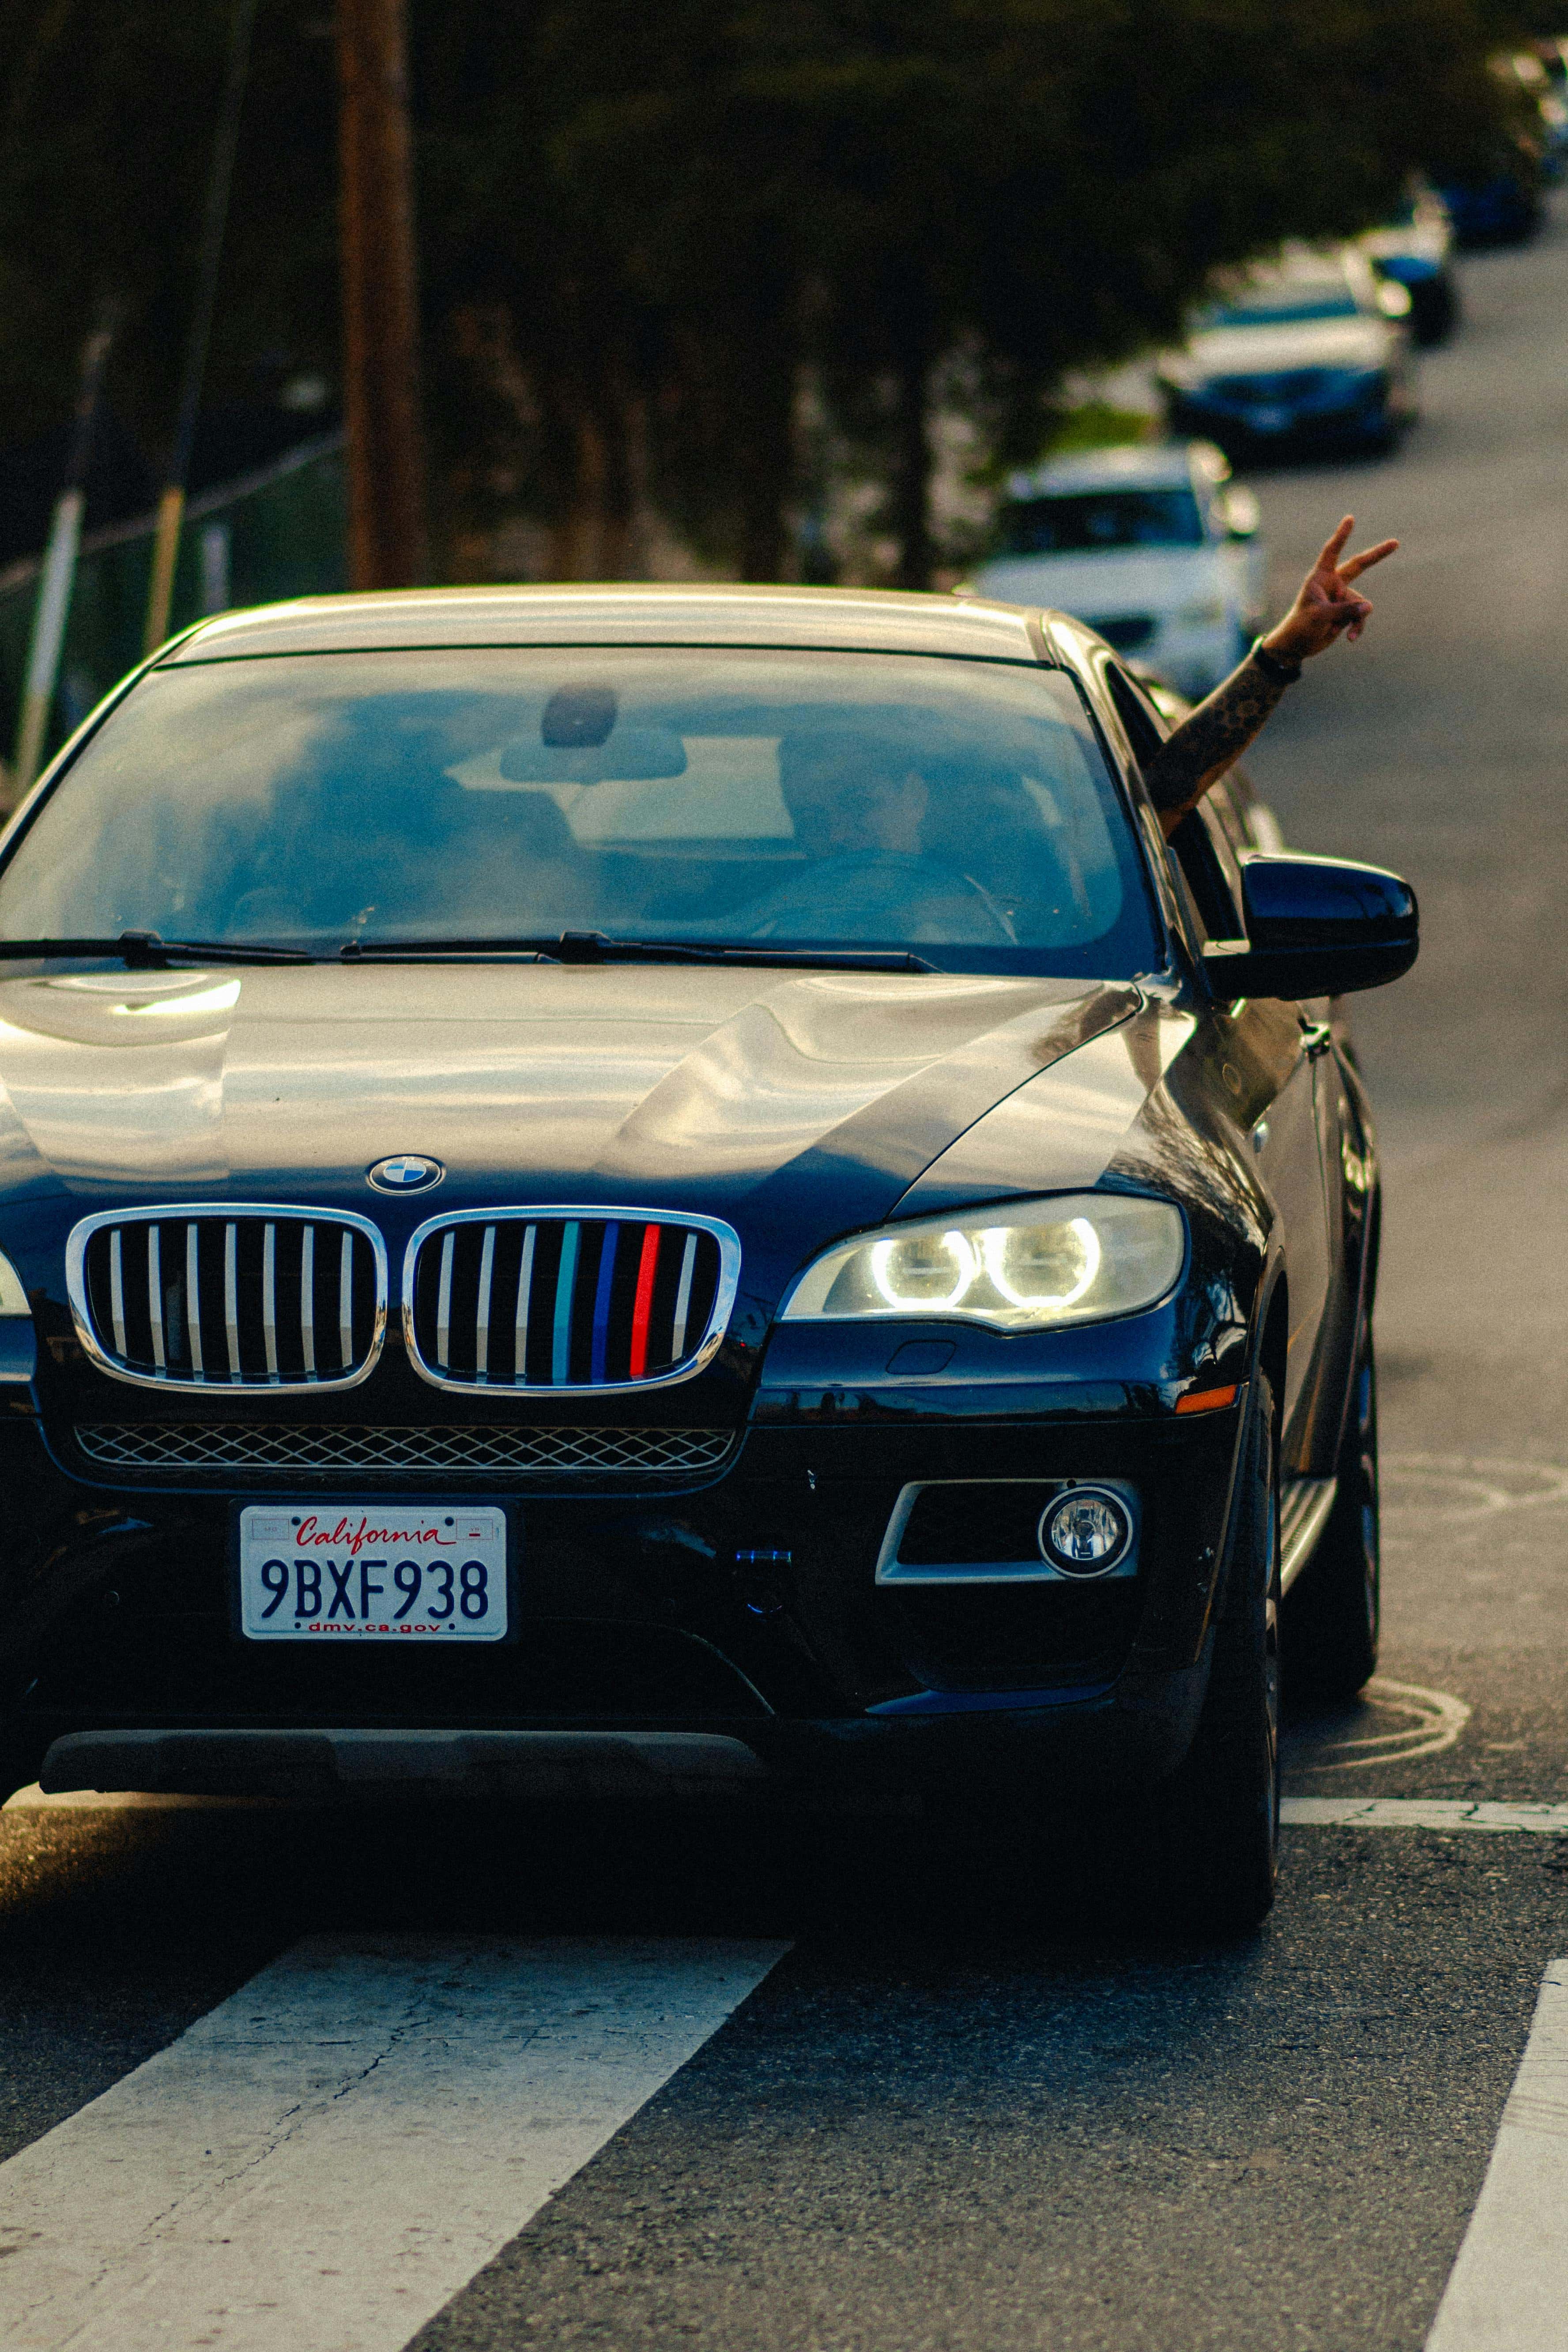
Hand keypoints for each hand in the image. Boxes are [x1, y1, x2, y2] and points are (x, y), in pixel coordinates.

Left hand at [1264, 516, 1398, 662]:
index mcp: (1320, 578)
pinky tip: (1350, 639)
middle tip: (1395, 543)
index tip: (1350, 519)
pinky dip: (1356, 627)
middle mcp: (1332, 584)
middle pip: (1359, 566)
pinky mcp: (1346, 612)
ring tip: (1338, 630)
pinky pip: (1360, 616)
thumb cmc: (1301, 626)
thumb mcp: (1321, 617)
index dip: (1341, 536)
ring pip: (1360, 603)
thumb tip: (1369, 607)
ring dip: (1353, 619)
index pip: (1332, 552)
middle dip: (1377, 556)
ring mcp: (1341, 598)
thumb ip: (1345, 610)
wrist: (1297, 646)